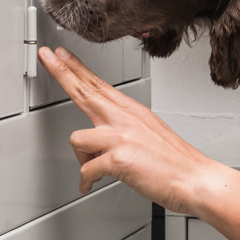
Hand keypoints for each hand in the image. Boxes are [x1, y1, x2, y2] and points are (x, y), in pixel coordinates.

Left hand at [39, 46, 231, 210]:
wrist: (194, 178)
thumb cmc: (175, 161)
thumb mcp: (151, 132)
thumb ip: (125, 128)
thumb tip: (106, 136)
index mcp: (131, 111)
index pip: (98, 83)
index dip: (76, 67)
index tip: (61, 54)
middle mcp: (124, 118)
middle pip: (84, 89)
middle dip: (61, 71)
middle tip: (46, 56)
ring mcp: (120, 136)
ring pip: (77, 138)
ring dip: (82, 159)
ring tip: (94, 169)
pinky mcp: (118, 158)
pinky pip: (86, 170)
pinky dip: (86, 181)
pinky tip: (90, 185)